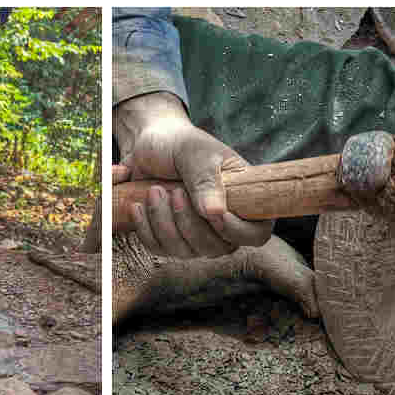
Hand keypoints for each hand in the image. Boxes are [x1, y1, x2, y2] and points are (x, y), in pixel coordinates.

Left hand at [114, 92, 274, 257]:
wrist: (149, 143)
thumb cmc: (180, 143)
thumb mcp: (195, 153)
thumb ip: (206, 181)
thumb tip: (215, 214)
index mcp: (242, 198)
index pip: (256, 234)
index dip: (236, 232)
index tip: (212, 213)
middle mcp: (222, 221)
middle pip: (215, 248)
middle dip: (188, 223)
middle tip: (173, 191)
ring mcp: (196, 232)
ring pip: (185, 251)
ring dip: (164, 222)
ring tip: (154, 191)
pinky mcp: (169, 236)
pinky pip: (160, 248)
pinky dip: (146, 229)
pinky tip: (138, 205)